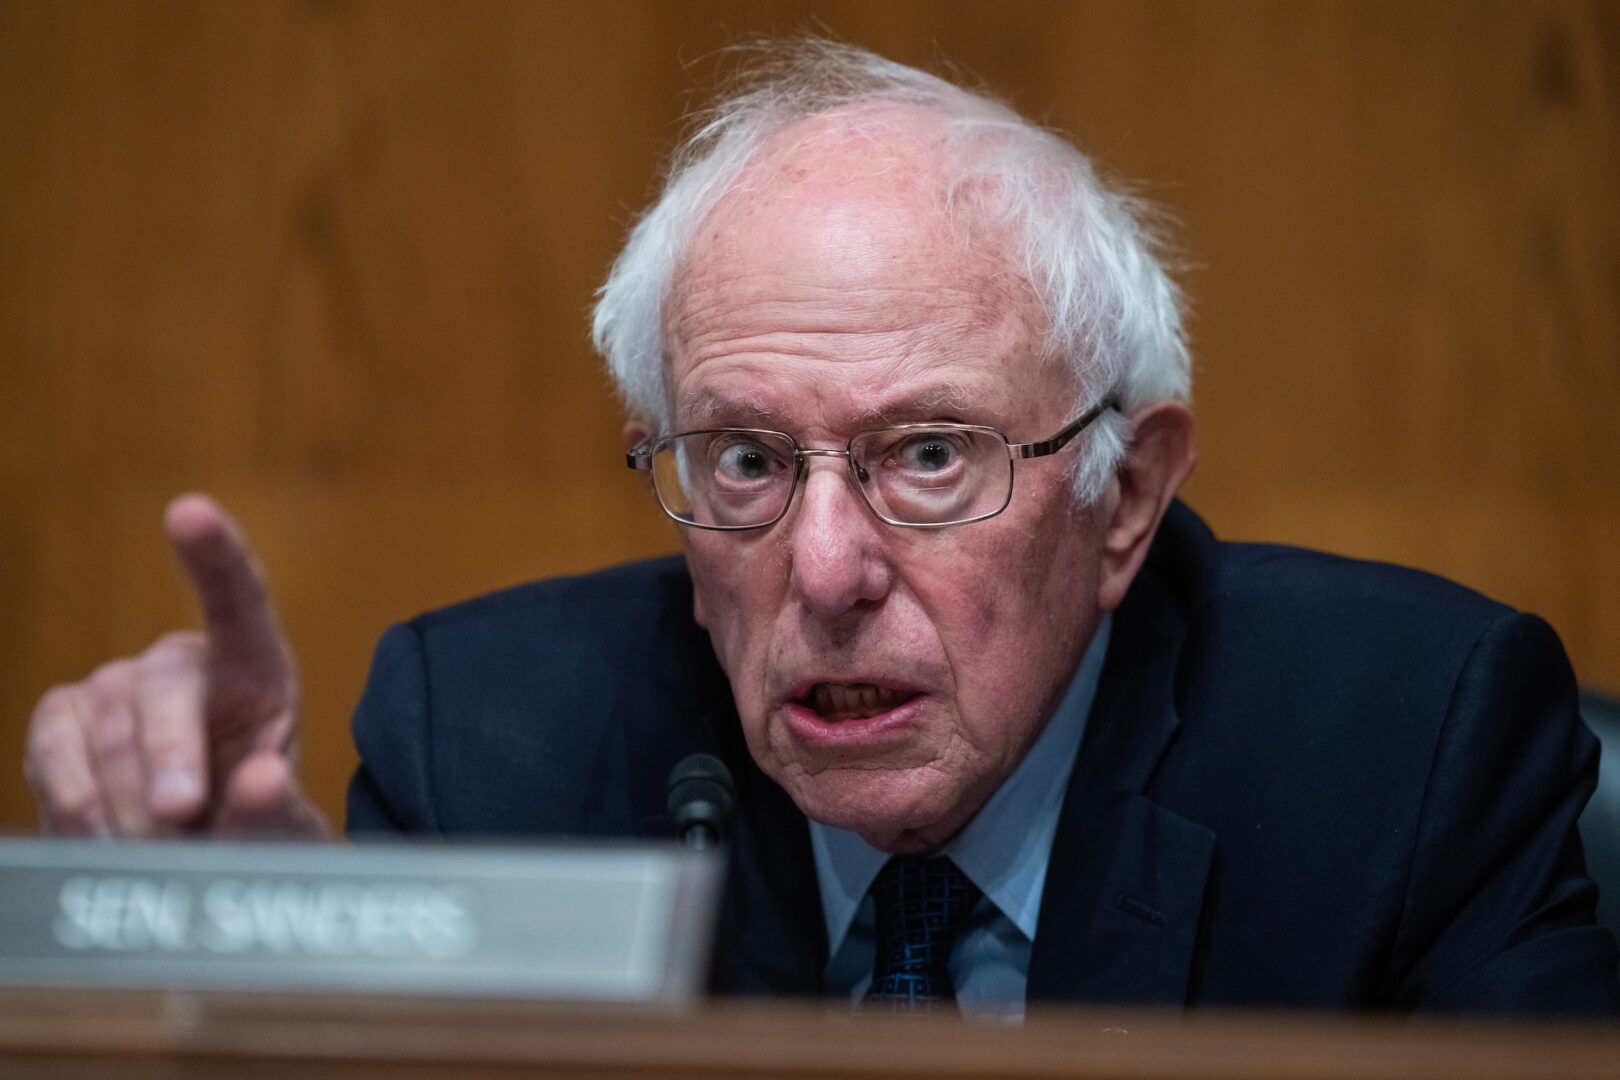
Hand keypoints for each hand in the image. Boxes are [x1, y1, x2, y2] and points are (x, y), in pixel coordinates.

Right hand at [25, 495, 331, 838]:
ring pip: (110, 729)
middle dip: (171, 757)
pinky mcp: (64, 718)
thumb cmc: (249, 834)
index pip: (240, 601)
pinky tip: (101, 832)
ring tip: (160, 845)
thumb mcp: (282, 835)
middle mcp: (184, 665)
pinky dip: (76, 797)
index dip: (216, 554)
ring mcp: (116, 686)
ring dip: (129, 804)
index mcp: (256, 673)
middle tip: (182, 815)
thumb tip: (265, 777)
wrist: (194, 869)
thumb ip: (277, 812)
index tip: (189, 511)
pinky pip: (55, 743)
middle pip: (167, 685)